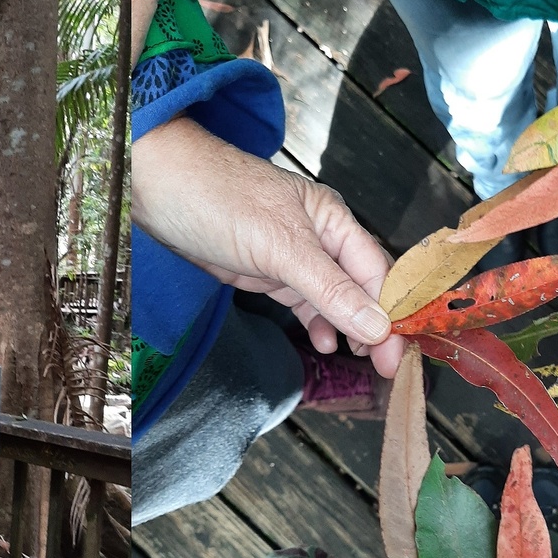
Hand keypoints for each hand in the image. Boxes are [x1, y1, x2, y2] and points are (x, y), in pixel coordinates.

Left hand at [133, 117, 406, 374]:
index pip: (377, 272)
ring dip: (346, 327)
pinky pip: (304, 300)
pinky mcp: (267, 270)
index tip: (398, 354)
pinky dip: (316, 321)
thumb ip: (329, 288)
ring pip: (333, 297)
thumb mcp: (281, 247)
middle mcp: (320, 236)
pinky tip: (322, 341)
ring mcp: (292, 254)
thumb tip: (376, 325)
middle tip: (384, 368)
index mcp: (334, 220)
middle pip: (361, 286)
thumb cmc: (219, 200)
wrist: (158, 189)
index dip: (392, 313)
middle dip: (375, 325)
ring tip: (355, 358)